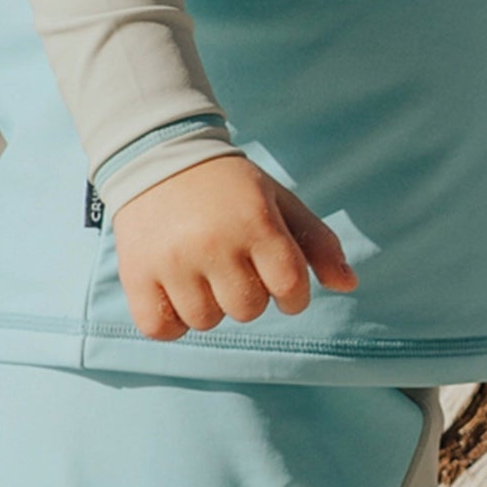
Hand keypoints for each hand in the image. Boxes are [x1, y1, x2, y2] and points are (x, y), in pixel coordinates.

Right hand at [111, 152, 358, 339]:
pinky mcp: (136, 274)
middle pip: (249, 310)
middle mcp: (215, 243)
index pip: (291, 288)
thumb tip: (350, 284)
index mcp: (257, 222)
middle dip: (251, 296)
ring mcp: (173, 261)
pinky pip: (163, 329)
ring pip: (207, 322)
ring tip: (205, 271)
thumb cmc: (232, 188)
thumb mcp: (280, 203)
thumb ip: (318, 242)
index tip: (282, 283)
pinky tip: (177, 290)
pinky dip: (173, 321)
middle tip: (237, 266)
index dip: (294, 295)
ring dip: (212, 306)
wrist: (160, 158)